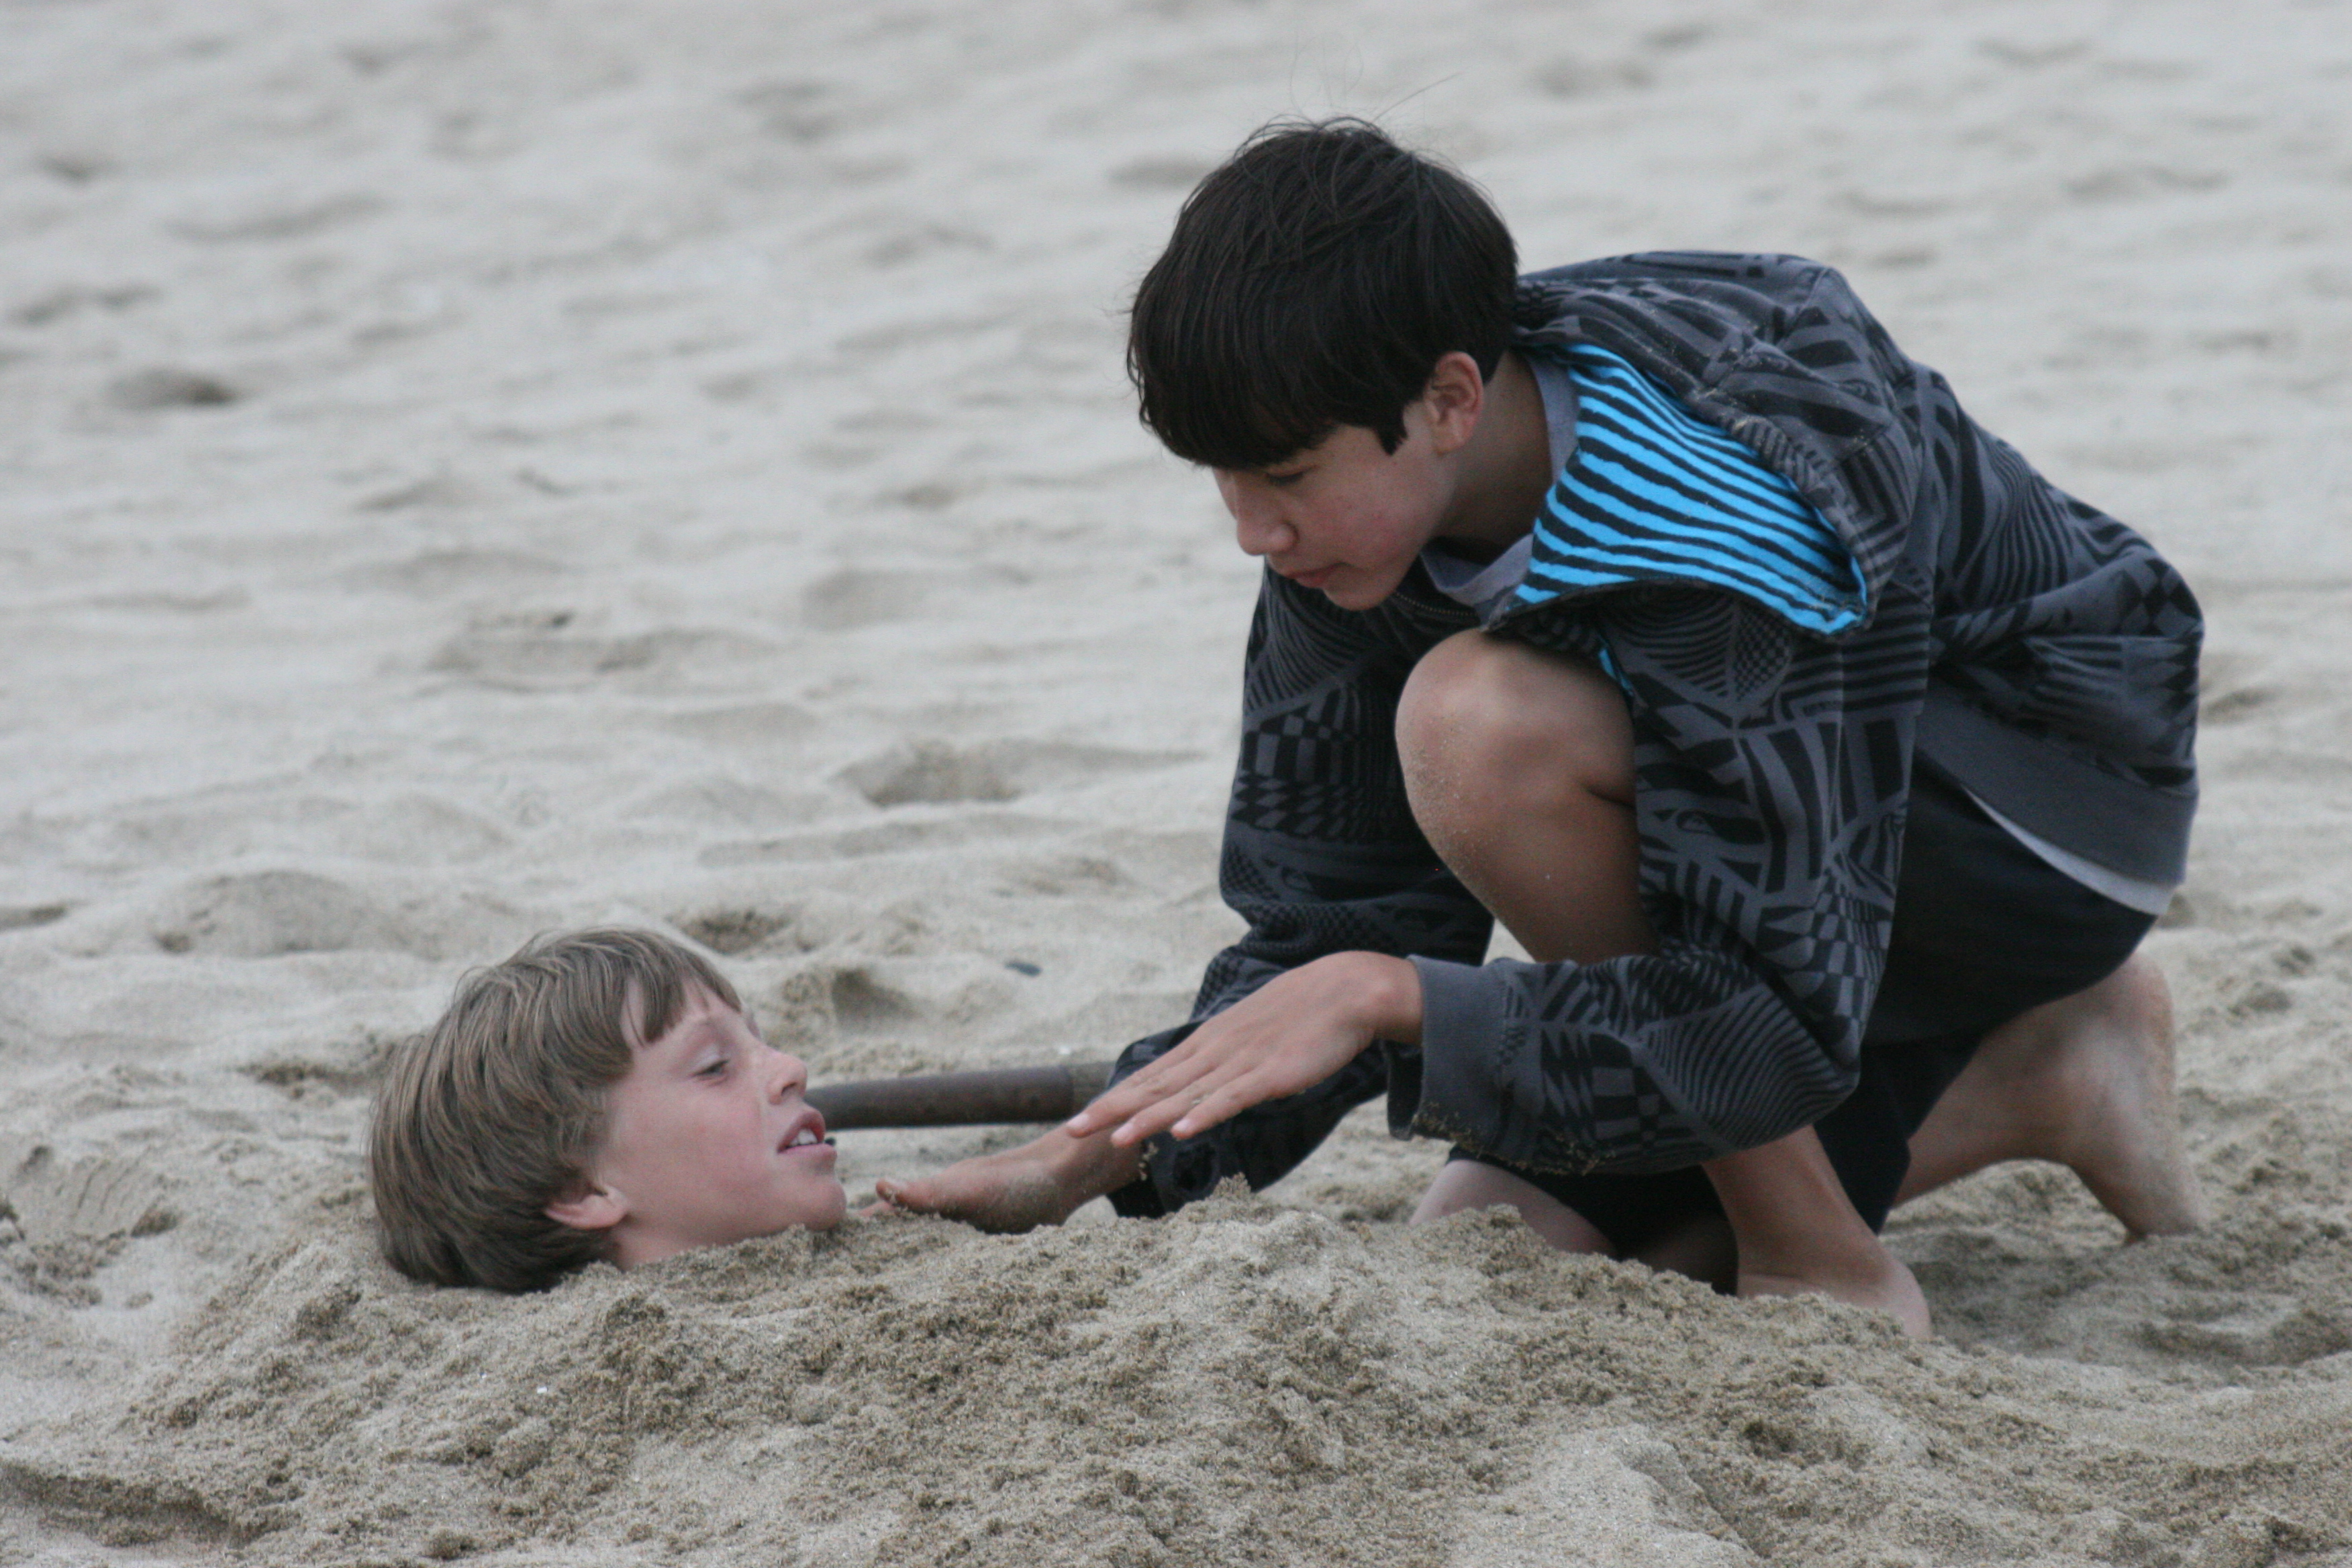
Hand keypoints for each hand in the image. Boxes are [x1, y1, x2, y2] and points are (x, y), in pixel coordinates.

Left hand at [1063, 952, 1421, 1147]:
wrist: (1345, 991)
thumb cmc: (1301, 1015)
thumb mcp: (1251, 1036)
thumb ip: (1225, 1060)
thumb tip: (1203, 1084)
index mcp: (1209, 1044)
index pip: (1153, 1076)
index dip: (1116, 1097)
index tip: (1081, 1116)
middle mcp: (1215, 1052)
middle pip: (1155, 1086)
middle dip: (1112, 1109)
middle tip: (1071, 1129)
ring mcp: (1241, 1063)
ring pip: (1185, 1095)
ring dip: (1148, 1117)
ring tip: (1113, 1136)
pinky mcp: (1270, 1074)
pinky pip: (1232, 1098)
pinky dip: (1206, 1114)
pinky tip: (1182, 1131)